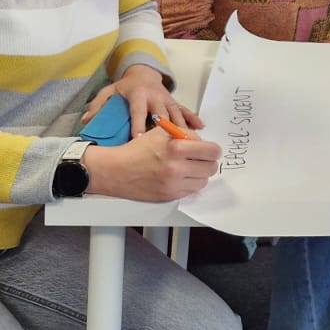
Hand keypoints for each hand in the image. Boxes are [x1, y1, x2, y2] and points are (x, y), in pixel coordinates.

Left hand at [81, 64, 203, 137]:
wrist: (142, 72)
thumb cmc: (124, 87)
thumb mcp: (108, 92)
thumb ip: (97, 105)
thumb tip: (85, 120)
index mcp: (137, 95)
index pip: (138, 112)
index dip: (138, 126)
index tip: (138, 141)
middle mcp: (154, 97)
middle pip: (161, 115)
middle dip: (165, 130)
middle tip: (169, 148)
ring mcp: (166, 99)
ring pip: (176, 115)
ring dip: (182, 128)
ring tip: (188, 144)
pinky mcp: (174, 101)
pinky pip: (185, 110)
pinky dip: (193, 118)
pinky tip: (201, 128)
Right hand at [83, 127, 220, 201]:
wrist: (116, 171)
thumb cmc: (137, 149)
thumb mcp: (161, 132)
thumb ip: (185, 135)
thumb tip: (202, 142)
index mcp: (177, 148)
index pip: (212, 151)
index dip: (213, 149)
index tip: (209, 149)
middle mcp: (177, 168)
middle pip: (211, 168)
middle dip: (207, 161)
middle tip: (199, 158)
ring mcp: (173, 185)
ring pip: (203, 181)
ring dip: (199, 174)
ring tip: (188, 168)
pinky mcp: (169, 197)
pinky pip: (190, 191)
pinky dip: (189, 184)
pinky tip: (179, 177)